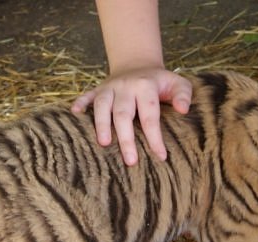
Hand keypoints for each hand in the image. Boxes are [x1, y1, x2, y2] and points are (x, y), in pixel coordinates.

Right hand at [72, 67, 192, 165]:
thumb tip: (183, 109)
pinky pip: (86, 95)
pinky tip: (74, 113)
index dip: (154, 137)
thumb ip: (183, 94)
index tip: (160, 156)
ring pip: (102, 106)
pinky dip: (80, 103)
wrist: (137, 64)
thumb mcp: (177, 83)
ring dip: (101, 124)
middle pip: (123, 114)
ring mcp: (109, 87)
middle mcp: (125, 87)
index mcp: (146, 87)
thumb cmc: (160, 82)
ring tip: (103, 143)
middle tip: (131, 160)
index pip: (150, 115)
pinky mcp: (97, 89)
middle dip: (126, 138)